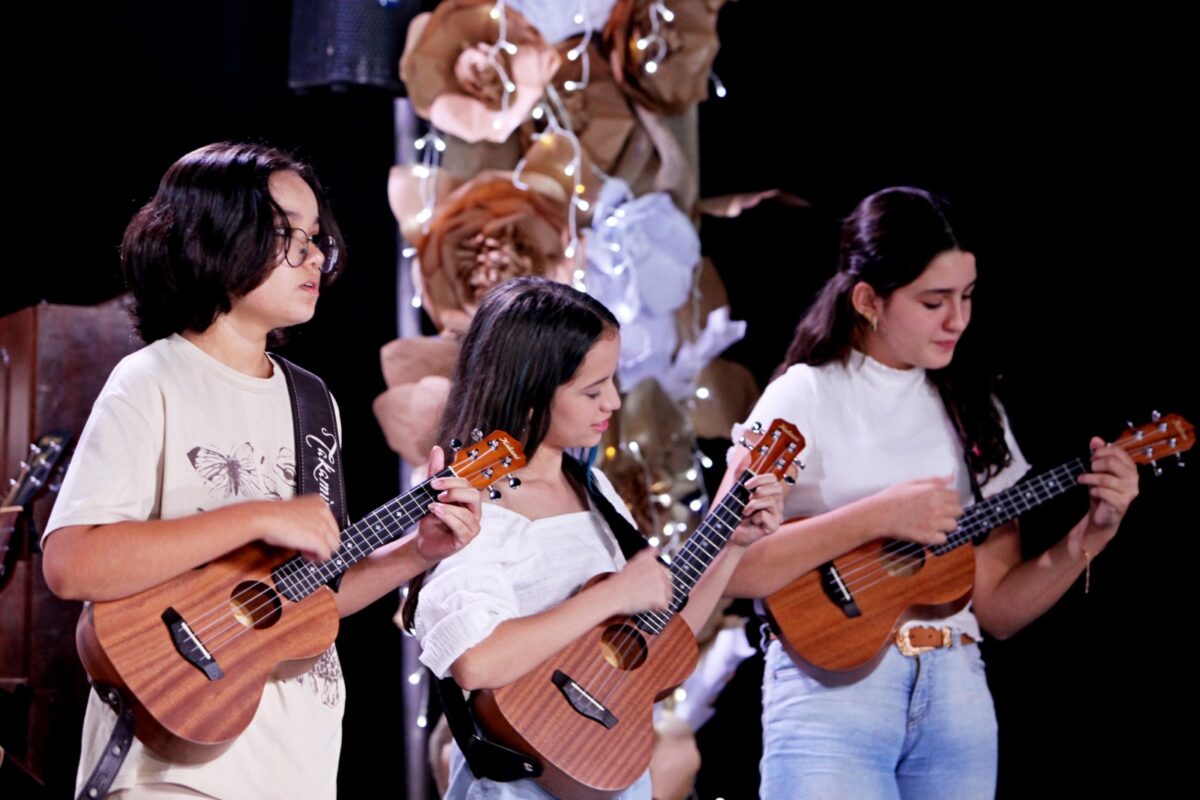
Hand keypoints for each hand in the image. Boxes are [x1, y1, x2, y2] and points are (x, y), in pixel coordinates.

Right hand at [258, 494, 340, 561]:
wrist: (265, 518)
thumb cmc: (273, 516)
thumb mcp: (297, 512)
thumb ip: (309, 519)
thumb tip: (313, 533)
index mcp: (319, 502)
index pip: (332, 523)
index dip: (322, 534)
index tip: (312, 538)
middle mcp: (324, 512)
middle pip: (335, 535)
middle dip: (323, 543)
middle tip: (309, 547)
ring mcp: (323, 526)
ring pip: (333, 546)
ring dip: (320, 551)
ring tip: (306, 551)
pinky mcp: (319, 539)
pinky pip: (325, 554)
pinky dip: (316, 558)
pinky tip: (305, 554)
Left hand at [416, 445, 482, 565]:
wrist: (422, 540)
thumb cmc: (431, 518)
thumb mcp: (430, 493)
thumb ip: (435, 472)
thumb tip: (437, 448)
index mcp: (468, 500)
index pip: (467, 485)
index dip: (451, 481)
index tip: (432, 483)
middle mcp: (474, 512)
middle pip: (474, 495)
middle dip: (454, 491)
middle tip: (436, 494)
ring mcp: (471, 526)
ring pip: (468, 512)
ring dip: (448, 507)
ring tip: (432, 506)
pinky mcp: (465, 539)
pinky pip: (463, 527)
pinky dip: (448, 518)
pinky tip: (436, 513)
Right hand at [606, 548, 674, 615]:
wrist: (612, 594)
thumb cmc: (619, 582)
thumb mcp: (633, 562)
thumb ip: (647, 555)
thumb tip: (655, 548)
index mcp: (652, 560)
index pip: (665, 573)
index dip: (656, 582)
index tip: (647, 586)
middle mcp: (658, 569)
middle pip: (669, 584)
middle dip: (660, 591)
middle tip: (645, 595)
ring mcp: (661, 583)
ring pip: (667, 595)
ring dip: (658, 599)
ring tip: (643, 599)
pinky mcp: (661, 597)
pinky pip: (665, 606)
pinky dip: (657, 608)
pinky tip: (645, 605)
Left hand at [729, 474, 785, 546]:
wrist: (731, 532)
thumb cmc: (735, 511)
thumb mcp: (736, 488)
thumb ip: (741, 472)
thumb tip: (747, 455)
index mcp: (769, 492)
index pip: (773, 478)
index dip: (760, 479)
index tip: (746, 485)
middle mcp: (777, 502)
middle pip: (776, 488)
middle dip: (758, 491)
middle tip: (747, 499)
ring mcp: (777, 514)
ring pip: (770, 501)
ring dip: (753, 505)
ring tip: (745, 512)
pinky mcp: (774, 526)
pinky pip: (766, 515)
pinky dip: (755, 517)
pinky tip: (752, 521)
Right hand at [872, 476, 962, 545]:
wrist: (878, 514)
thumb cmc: (892, 497)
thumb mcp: (912, 483)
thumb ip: (933, 480)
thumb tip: (950, 477)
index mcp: (934, 491)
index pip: (957, 496)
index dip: (950, 499)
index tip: (942, 502)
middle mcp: (937, 506)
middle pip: (959, 511)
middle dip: (950, 512)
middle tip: (938, 513)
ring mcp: (934, 523)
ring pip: (953, 526)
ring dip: (945, 525)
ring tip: (933, 523)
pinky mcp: (928, 536)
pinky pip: (944, 539)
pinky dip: (937, 537)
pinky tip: (928, 532)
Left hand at [1074, 436, 1138, 543]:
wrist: (1104, 515)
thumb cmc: (1103, 490)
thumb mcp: (1099, 471)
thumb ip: (1098, 454)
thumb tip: (1095, 439)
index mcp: (1129, 467)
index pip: (1117, 451)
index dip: (1100, 452)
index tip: (1092, 458)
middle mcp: (1133, 478)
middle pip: (1112, 462)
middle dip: (1095, 464)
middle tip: (1088, 469)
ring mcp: (1129, 491)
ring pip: (1105, 478)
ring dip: (1089, 478)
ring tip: (1082, 479)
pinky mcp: (1121, 503)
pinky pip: (1102, 492)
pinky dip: (1093, 490)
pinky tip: (1091, 492)